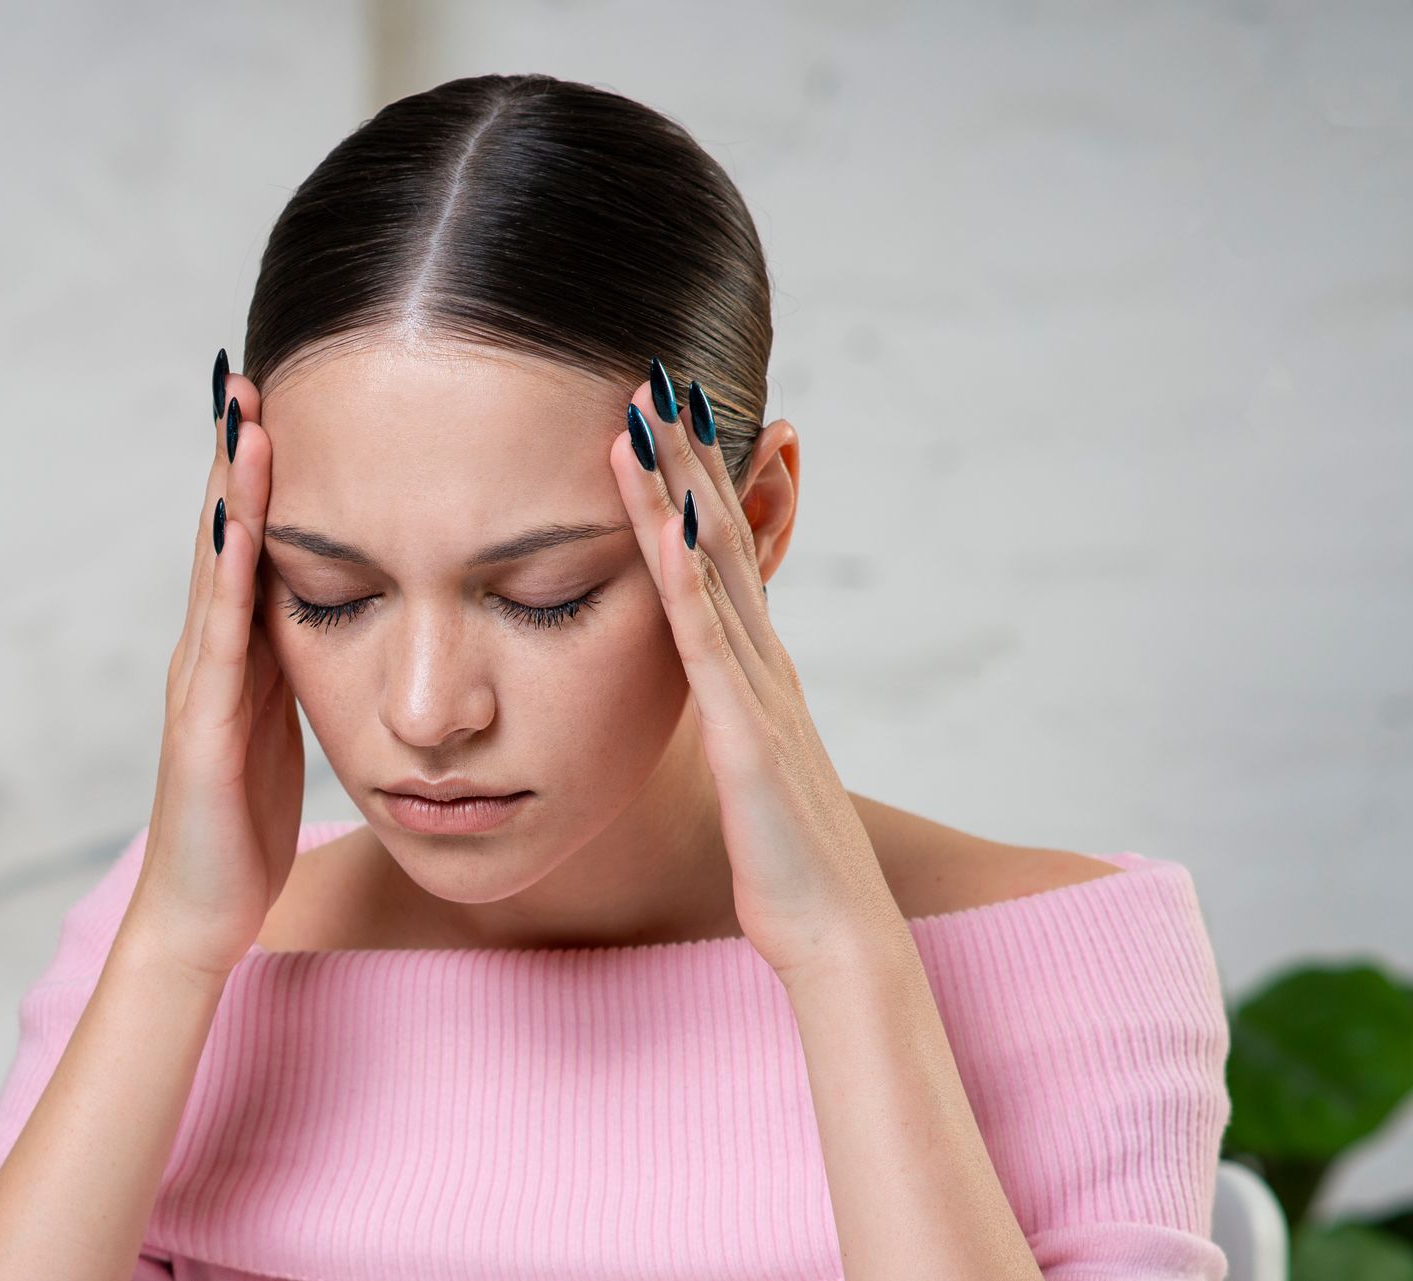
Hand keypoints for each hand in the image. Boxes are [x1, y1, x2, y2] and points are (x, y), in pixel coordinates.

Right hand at [124, 353, 304, 978]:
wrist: (205, 914)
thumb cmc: (247, 825)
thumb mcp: (283, 726)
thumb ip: (296, 666)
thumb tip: (341, 611)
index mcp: (237, 650)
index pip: (249, 541)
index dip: (258, 473)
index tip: (277, 398)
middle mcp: (208, 651)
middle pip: (223, 532)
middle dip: (235, 453)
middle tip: (248, 372)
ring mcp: (200, 683)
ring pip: (215, 567)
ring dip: (229, 488)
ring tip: (244, 413)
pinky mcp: (203, 724)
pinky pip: (223, 636)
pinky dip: (230, 571)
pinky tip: (246, 520)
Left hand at [608, 360, 897, 978]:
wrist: (837, 934)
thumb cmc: (789, 863)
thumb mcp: (752, 770)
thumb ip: (732, 721)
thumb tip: (712, 696)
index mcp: (759, 670)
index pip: (720, 554)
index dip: (692, 483)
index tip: (663, 416)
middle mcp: (764, 661)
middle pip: (719, 535)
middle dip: (687, 454)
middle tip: (654, 373)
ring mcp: (758, 690)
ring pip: (712, 567)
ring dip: (676, 485)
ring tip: (645, 411)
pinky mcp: (745, 733)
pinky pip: (707, 641)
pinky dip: (683, 576)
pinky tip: (659, 520)